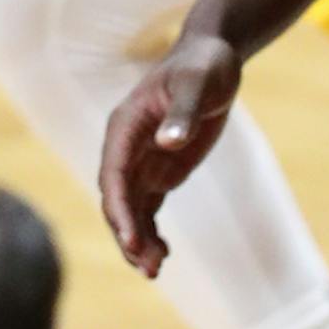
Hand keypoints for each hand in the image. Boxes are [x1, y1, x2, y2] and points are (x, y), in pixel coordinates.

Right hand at [98, 33, 241, 275]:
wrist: (214, 57)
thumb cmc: (204, 65)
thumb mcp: (198, 85)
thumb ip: (183, 113)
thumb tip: (168, 142)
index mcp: (126, 125)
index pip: (113, 174)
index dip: (119, 209)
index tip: (131, 239)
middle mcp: (126, 147)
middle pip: (117, 199)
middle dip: (128, 234)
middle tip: (149, 268)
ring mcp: (141, 160)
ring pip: (129, 209)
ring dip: (137, 240)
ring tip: (155, 271)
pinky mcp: (159, 170)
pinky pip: (146, 209)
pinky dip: (150, 233)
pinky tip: (163, 256)